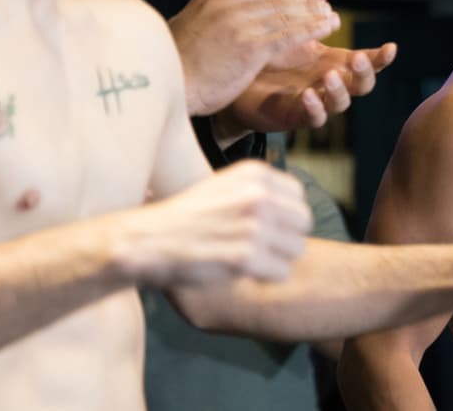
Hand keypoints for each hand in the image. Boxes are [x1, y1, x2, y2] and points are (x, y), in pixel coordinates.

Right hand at [121, 160, 312, 286]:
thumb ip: (258, 191)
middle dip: (285, 237)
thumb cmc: (187, 217)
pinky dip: (266, 277)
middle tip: (259, 246)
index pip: (299, 196)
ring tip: (249, 258)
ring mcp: (253, 226)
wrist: (150, 240)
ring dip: (277, 259)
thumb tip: (294, 209)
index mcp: (254, 173)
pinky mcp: (246, 257)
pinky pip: (282, 272)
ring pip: (296, 249)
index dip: (284, 216)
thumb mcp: (224, 186)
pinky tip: (242, 271)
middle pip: (303, 223)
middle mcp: (257, 195)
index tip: (263, 226)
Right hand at [168, 0, 340, 116]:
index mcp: (213, 6)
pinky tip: (327, 29)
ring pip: (286, 17)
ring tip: (333, 17)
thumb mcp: (182, 26)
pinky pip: (288, 36)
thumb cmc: (169, 65)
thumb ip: (196, 7)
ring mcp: (240, 28)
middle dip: (302, 4)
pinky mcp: (250, 49)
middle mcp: (228, 11)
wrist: (164, 87)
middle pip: (275, 1)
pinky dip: (311, 30)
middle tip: (323, 6)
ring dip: (313, 15)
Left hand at [213, 0, 396, 143]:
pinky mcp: (297, 116)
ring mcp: (316, 100)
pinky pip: (314, 118)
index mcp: (333, 60)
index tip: (391, 47)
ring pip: (341, 103)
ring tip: (328, 76)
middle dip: (365, 72)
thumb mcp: (292, 25)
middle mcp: (330, 83)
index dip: (380, 57)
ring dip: (339, 91)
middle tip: (358, 59)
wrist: (239, 81)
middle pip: (362, 84)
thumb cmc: (272, 54)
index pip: (366, 60)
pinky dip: (315, 109)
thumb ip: (311, 3)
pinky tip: (308, 96)